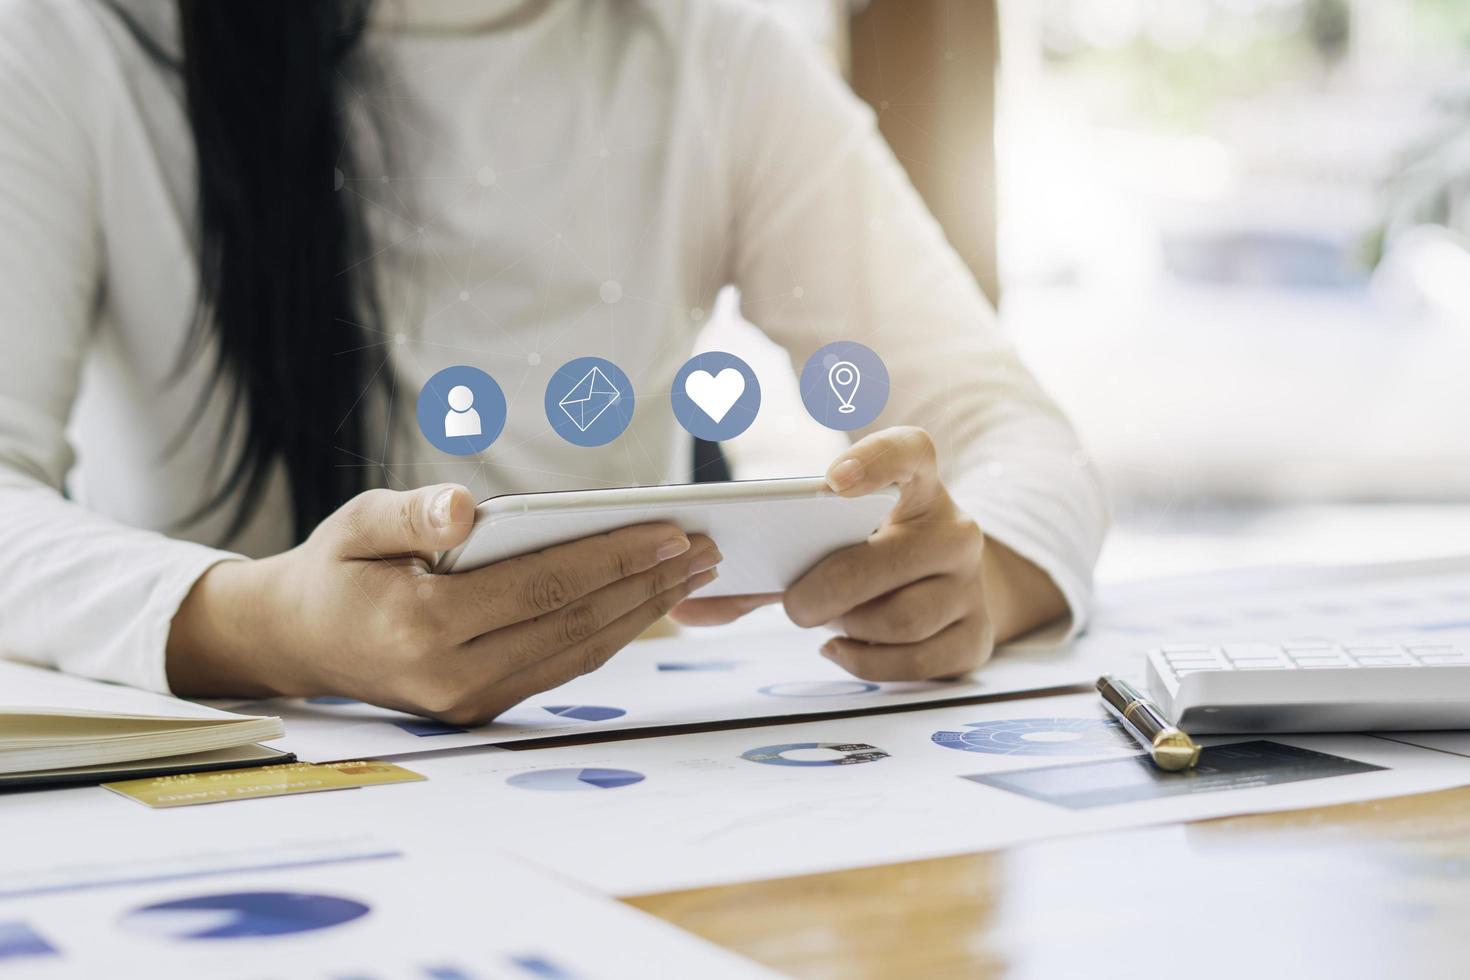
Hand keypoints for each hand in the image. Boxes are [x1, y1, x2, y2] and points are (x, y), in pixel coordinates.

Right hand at [167, 484, 720, 723]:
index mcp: (423, 627)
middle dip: (648, 585)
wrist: (298, 641)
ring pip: (579, 653)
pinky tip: (644, 602)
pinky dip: (611, 633)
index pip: (544, 587)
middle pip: (575, 625)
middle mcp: (453, 678)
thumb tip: (461, 508)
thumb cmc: (335, 569)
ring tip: (691, 573)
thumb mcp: (357, 523)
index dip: (614, 558)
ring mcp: (471, 703)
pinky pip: (562, 667)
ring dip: (642, 613)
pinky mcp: (483, 709)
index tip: (672, 531)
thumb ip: (410, 513)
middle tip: (706, 550)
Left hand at [671, 426, 1064, 679]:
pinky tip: (843, 650)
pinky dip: (870, 663)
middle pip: (889, 559)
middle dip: (829, 590)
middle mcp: (955, 528)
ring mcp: (972, 584)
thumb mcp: (815, 554)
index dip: (875, 460)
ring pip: (903, 617)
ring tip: (827, 624)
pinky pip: (919, 660)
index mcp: (917, 487)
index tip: (832, 481)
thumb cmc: (865, 562)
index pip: (911, 452)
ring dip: (849, 628)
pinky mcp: (978, 635)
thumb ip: (752, 575)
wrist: (939, 593)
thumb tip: (681, 608)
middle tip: (794, 605)